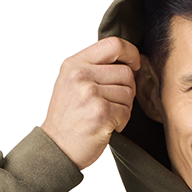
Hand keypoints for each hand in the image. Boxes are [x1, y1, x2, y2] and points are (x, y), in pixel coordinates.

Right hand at [40, 37, 140, 169]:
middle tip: (113, 103)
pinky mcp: (100, 113)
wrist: (56, 147)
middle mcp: (80, 75)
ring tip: (107, 116)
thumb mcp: (71, 83)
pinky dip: (122, 122)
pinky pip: (126, 112)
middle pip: (126, 72)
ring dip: (124, 108)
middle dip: (127, 90)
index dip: (131, 53)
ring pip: (129, 93)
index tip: (135, 64)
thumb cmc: (67, 118)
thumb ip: (94, 68)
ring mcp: (90, 93)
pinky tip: (107, 126)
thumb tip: (128, 61)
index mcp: (74, 64)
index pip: (113, 44)